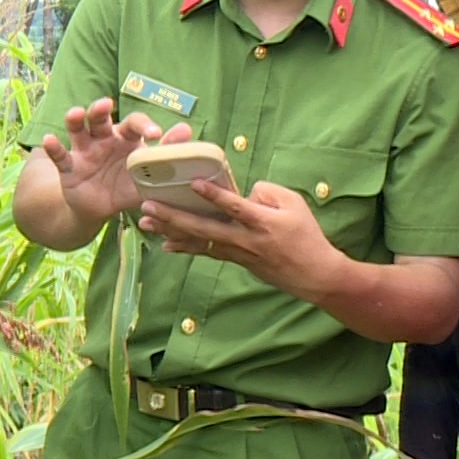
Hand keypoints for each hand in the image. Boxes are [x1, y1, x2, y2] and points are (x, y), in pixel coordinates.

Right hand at [41, 98, 193, 224]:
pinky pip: (60, 156)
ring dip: (75, 120)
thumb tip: (187, 131)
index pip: (134, 123)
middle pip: (100, 119)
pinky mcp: (68, 168)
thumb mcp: (147, 175)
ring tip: (74, 114)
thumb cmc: (126, 186)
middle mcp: (103, 139)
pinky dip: (54, 148)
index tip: (155, 135)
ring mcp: (84, 152)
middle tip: (105, 105)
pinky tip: (48, 140)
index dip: (144, 126)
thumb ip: (165, 154)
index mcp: (126, 139)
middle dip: (100, 110)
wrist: (99, 210)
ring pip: (78, 130)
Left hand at [138, 179, 347, 302]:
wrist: (313, 274)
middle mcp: (245, 239)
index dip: (214, 195)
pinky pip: (205, 252)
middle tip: (148, 206)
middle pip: (203, 227)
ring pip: (198, 241)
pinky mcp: (235, 260)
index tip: (193, 183)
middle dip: (173, 217)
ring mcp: (237, 252)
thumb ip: (267, 191)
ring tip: (145, 224)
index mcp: (262, 221)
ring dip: (170, 232)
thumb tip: (242, 192)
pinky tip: (166, 244)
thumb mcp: (295, 203)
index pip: (234, 206)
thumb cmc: (306, 234)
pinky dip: (185, 247)